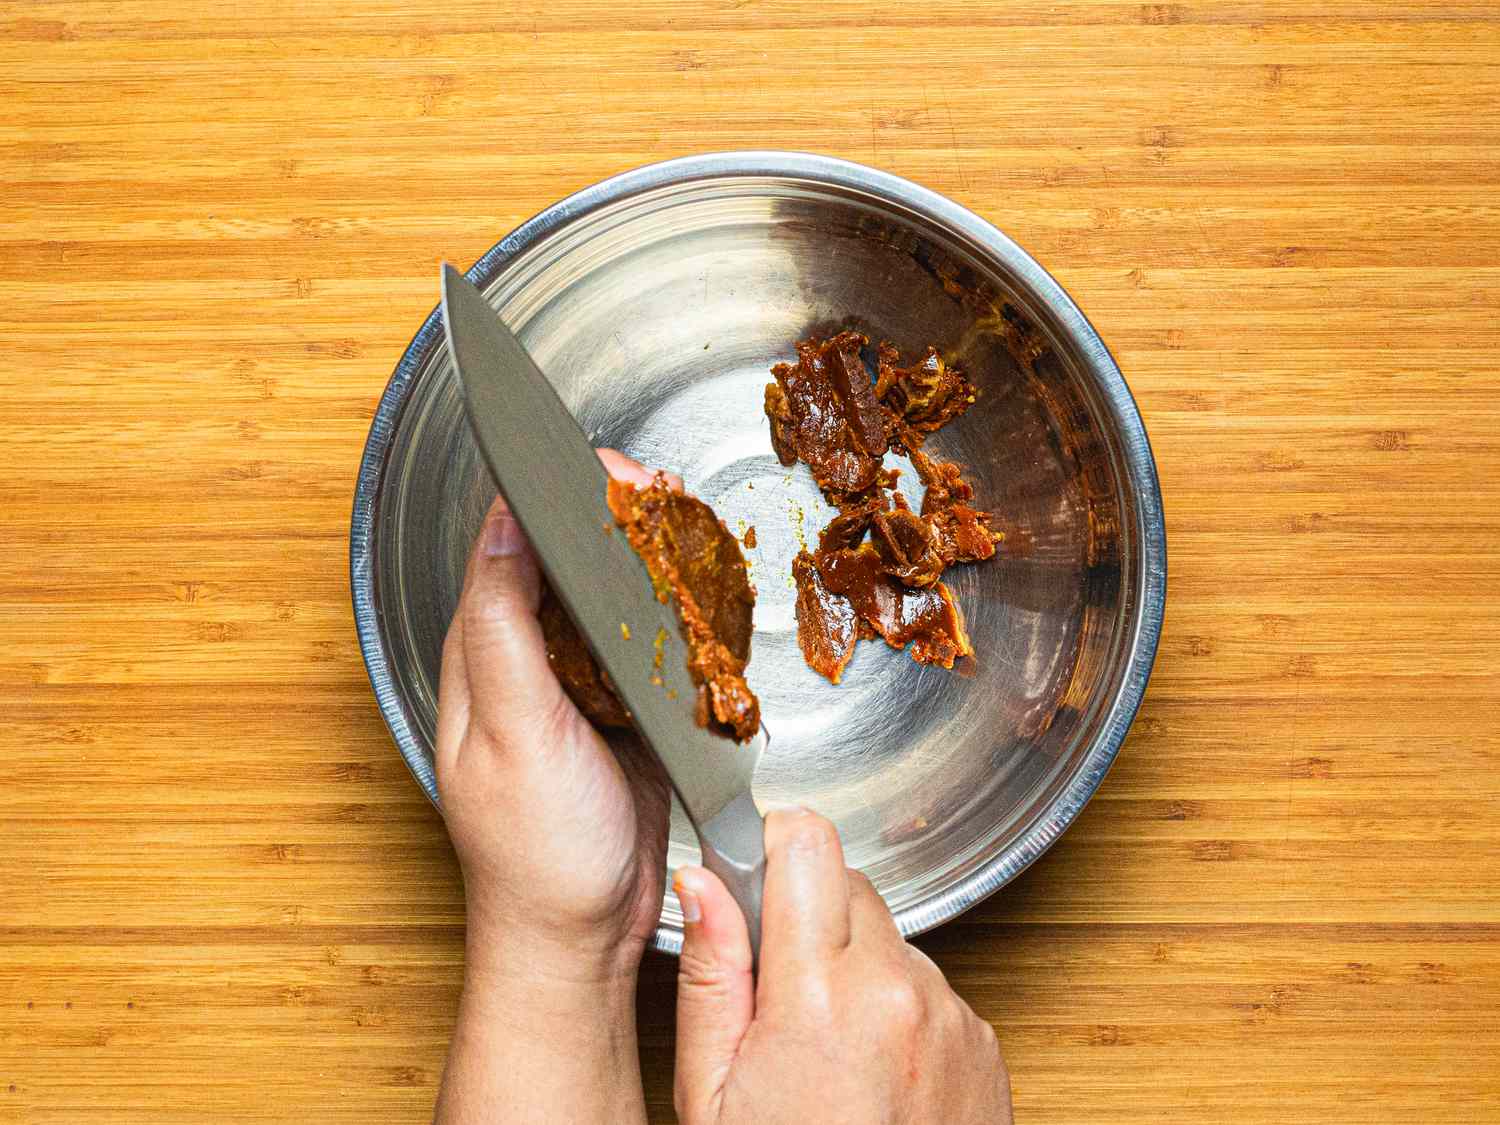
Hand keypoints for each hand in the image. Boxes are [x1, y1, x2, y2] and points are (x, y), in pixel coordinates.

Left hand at [436, 449, 675, 981]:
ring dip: (646, 561)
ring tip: (688, 529)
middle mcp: (523, 661)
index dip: (554, 498)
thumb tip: (507, 531)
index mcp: (481, 656)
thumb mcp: (514, 731)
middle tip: (663, 495)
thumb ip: (505, 628)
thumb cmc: (537, 852)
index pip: (508, 546)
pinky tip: (699, 599)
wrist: (583, 935)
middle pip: (563, 561)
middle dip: (612, 520)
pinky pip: (645, 645)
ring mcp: (575, 686)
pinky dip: (672, 616)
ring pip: (608, 598)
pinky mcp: (620, 712)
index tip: (605, 471)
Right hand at [672, 809, 1012, 1124]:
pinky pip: (930, 986)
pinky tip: (871, 1069)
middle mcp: (900, 991)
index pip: (810, 844)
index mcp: (823, 995)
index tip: (757, 868)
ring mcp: (950, 1016)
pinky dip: (898, 1007)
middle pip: (851, 883)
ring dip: (856, 964)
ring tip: (828, 1048)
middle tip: (780, 986)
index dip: (776, 843)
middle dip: (809, 911)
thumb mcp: (714, 1094)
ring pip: (892, 937)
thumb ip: (711, 974)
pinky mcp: (985, 1041)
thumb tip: (702, 882)